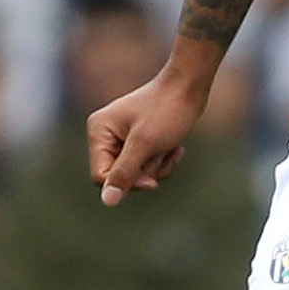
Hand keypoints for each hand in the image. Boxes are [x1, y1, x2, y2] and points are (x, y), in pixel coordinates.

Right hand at [89, 64, 208, 205]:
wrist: (190, 87)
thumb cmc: (168, 111)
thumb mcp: (145, 144)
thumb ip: (125, 173)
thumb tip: (108, 201)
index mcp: (98, 132)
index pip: (101, 176)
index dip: (127, 182)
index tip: (152, 180)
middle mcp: (105, 134)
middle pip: (119, 176)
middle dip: (146, 172)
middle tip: (162, 152)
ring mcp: (122, 138)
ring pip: (136, 173)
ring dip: (158, 166)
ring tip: (170, 147)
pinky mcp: (138, 141)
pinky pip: (147, 165)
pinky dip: (163, 161)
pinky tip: (175, 148)